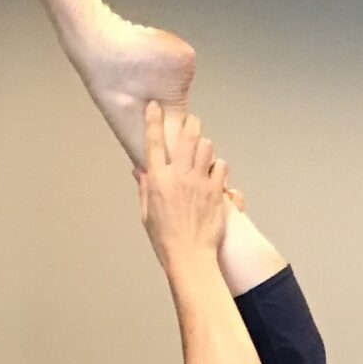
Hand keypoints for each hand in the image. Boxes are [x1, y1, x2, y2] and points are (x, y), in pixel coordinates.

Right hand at [137, 100, 228, 272]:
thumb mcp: (147, 214)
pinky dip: (219, 166)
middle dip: (190, 124)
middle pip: (187, 135)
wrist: (190, 257)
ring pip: (207, 147)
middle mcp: (179, 177)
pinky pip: (221, 166)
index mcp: (158, 181)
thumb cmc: (166, 240)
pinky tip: (215, 174)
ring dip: (205, 145)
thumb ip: (145, 188)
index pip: (154, 142)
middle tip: (191, 123)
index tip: (154, 106)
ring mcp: (200, 183)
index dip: (153, 120)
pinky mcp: (216, 192)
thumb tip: (140, 170)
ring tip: (204, 152)